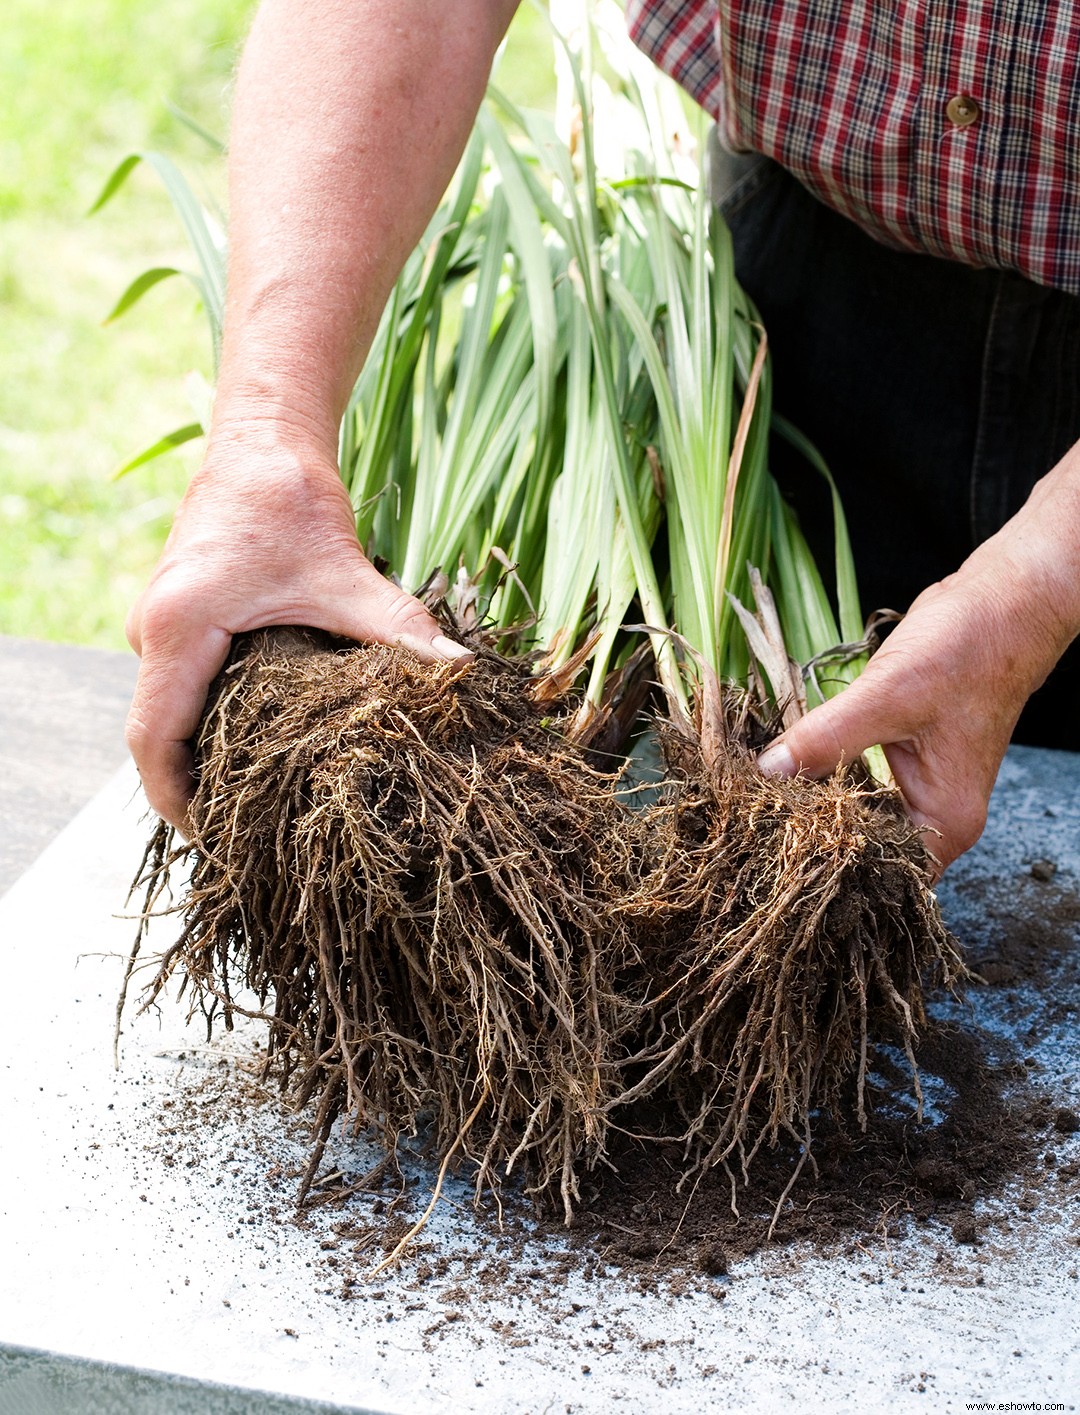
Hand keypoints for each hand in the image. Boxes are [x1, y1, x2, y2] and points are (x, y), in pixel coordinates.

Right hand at [125, 426, 468, 832]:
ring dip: (203, 755)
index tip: (215, 839)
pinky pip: (182, 688)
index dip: (179, 799)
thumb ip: (398, 629)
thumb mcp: (345, 573)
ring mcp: (159, 625)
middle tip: (249, 833)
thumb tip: (459, 673)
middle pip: (158, 735)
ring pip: (169, 712)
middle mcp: (153, 631)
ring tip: (255, 803)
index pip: (154, 740)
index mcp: (178, 628)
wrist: (263, 438)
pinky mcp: (178, 618)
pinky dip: (209, 721)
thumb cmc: (290, 498)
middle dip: (196, 787)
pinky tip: (256, 747)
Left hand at [756, 463, 1079, 874]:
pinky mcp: (900, 761)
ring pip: (852, 816)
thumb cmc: (967, 651)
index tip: (769, 850)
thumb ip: (827, 738)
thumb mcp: (890, 695)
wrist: (1001, 604)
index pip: (875, 874)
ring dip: (811, 805)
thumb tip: (770, 772)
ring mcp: (918, 789)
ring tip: (756, 804)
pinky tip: (784, 769)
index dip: (823, 866)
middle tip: (750, 826)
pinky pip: (853, 783)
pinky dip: (822, 776)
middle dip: (809, 838)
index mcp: (943, 822)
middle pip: (860, 852)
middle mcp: (933, 816)